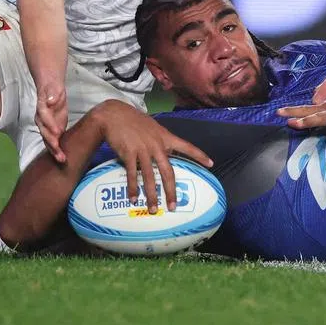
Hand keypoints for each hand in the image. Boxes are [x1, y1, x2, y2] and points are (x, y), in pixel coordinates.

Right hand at [35, 80, 68, 164]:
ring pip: (48, 140)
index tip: (58, 132)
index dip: (51, 126)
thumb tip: (51, 101)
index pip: (45, 119)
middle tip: (60, 154)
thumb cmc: (52, 90)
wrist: (51, 92)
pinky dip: (57, 149)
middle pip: (45, 133)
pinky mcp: (52, 130)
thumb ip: (52, 95)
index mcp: (42, 110)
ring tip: (61, 159)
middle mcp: (41, 120)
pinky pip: (54, 141)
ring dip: (54, 151)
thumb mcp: (53, 88)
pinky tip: (62, 157)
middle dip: (52, 144)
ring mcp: (46, 127)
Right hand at [92, 100, 212, 213]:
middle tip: (173, 206)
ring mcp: (143, 150)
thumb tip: (166, 155)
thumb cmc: (134, 121)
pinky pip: (133, 174)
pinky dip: (133, 188)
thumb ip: (160, 141)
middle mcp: (157, 145)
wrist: (114, 114)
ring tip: (153, 209)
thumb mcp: (153, 128)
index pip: (186, 146)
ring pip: (150, 177)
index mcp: (165, 137)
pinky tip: (134, 198)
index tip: (211, 164)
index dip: (199, 155)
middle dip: (171, 191)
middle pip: (168, 172)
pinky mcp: (129, 153)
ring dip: (151, 195)